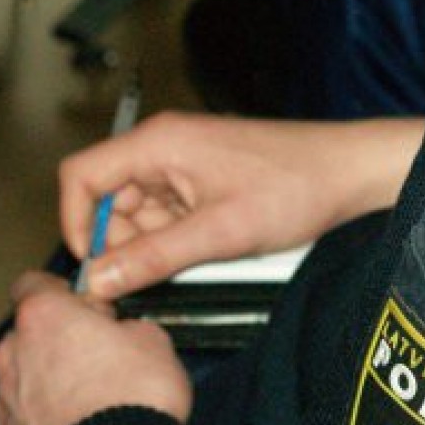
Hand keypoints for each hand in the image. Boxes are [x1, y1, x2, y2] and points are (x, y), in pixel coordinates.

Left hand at [0, 271, 191, 424]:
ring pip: (24, 380)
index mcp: (43, 316)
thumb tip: (123, 334)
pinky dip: (46, 423)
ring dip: (50, 385)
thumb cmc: (133, 400)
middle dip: (57, 345)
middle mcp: (12, 354)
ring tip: (92, 405)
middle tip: (98, 362)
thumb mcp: (155, 341)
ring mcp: (4, 400)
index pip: (35, 284)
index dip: (64, 295)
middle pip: (28, 336)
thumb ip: (127, 327)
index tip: (87, 309)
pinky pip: (24, 421)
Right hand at [59, 112, 424, 298]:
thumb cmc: (295, 188)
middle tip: (157, 272)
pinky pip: (170, 216)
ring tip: (201, 257)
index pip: (81, 177)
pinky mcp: (204, 181)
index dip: (77, 224)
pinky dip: (180, 240)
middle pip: (109, 200)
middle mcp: (163, 147)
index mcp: (157, 143)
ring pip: (140, 214)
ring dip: (156, 245)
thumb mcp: (218, 234)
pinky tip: (212, 250)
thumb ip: (153, 258)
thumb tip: (99, 281)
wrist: (347, 175)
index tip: (94, 266)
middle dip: (124, 242)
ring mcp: (184, 164)